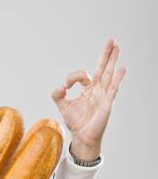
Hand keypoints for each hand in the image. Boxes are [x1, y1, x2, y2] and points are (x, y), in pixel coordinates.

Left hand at [51, 38, 126, 159]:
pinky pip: (113, 89)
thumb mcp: (63, 106)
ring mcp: (104, 95)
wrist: (82, 137)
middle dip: (106, 54)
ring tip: (117, 47)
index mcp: (88, 89)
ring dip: (112, 61)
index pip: (82, 74)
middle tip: (111, 41)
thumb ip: (57, 95)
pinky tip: (122, 69)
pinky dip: (117, 79)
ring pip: (109, 74)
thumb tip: (59, 88)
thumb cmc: (76, 122)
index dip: (72, 77)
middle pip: (103, 68)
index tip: (65, 87)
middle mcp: (98, 90)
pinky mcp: (107, 103)